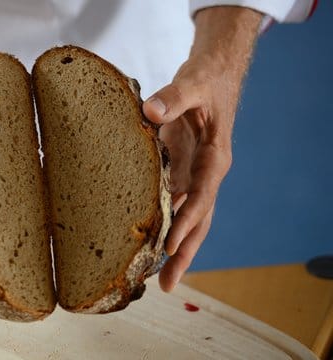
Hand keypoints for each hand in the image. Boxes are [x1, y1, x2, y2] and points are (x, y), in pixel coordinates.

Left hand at [142, 6, 262, 291]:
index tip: (170, 246)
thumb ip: (172, 98)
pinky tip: (146, 241)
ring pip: (186, 219)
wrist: (213, 75)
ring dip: (174, 246)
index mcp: (216, 158)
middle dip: (184, 252)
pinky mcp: (180, 171)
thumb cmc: (206, 81)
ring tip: (158, 279)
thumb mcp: (192, 84)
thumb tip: (148, 112)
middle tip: (167, 285)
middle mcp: (206, 174)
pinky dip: (162, 224)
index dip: (187, 221)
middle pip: (199, 221)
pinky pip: (172, 204)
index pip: (203, 196)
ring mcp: (194, 175)